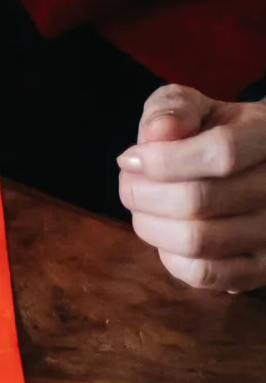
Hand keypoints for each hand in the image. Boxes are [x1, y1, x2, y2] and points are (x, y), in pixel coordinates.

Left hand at [117, 85, 265, 291]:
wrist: (257, 170)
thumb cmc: (219, 135)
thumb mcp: (199, 109)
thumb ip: (175, 110)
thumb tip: (158, 132)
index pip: (222, 153)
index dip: (163, 160)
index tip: (130, 158)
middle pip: (199, 201)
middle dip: (143, 194)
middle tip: (129, 185)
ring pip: (197, 240)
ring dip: (150, 225)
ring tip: (142, 208)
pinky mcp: (261, 269)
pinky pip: (204, 274)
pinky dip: (170, 257)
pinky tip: (166, 235)